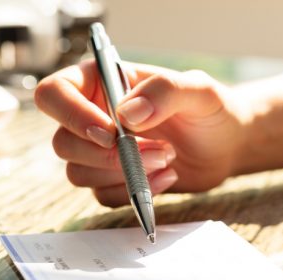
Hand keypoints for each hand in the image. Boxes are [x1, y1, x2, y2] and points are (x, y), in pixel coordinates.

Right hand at [34, 60, 250, 205]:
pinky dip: (134, 192)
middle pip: (62, 142)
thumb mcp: (198, 90)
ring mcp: (100, 151)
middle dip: (108, 155)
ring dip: (123, 174)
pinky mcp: (114, 179)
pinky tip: (167, 177)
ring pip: (78, 173)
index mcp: (100, 82)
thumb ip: (164, 91)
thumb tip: (127, 114)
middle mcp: (92, 116)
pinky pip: (103, 195)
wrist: (228, 145)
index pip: (54, 93)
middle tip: (158, 150)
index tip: (111, 132)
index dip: (71, 115)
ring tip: (168, 158)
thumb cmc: (212, 109)